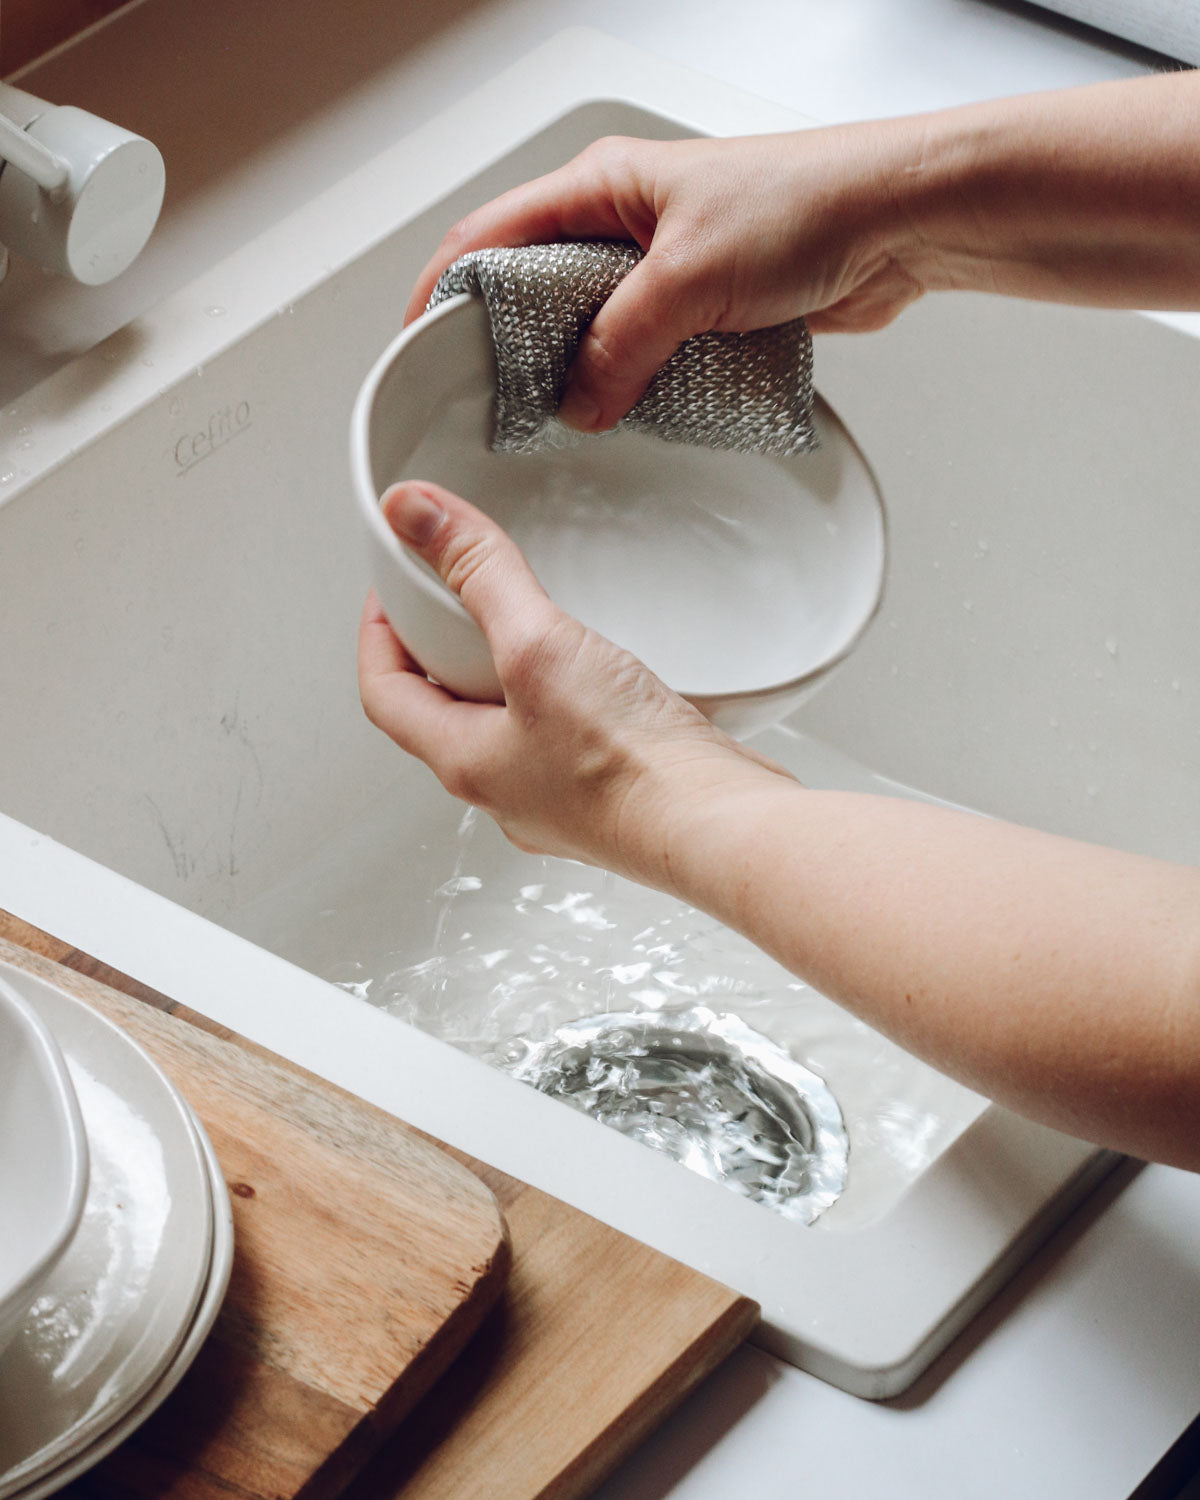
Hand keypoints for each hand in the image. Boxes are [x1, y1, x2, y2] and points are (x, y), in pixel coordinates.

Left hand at [357, 481, 794, 884]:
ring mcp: (556, 800)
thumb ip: (480, 575)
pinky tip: (598, 676)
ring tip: (527, 628)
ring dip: (504, 676)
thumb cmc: (631, 770)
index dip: (378, 633)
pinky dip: (562, 698)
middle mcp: (503, 790)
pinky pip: (563, 739)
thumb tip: (417, 515)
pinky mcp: (608, 795)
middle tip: (454, 599)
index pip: (384, 693)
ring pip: (505, 726)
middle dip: (441, 650)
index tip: (391, 588)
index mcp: (464, 763)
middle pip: (442, 710)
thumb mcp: (540, 647)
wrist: (718, 826)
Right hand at [406, 128, 927, 432]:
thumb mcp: (687, 278)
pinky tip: (635, 413)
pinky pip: (648, 355)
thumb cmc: (809, 201)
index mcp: (602, 186)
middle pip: (538, 292)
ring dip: (587, 374)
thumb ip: (621, 344)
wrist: (899, 221)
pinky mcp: (703, 308)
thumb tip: (579, 399)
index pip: (490, 236)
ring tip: (570, 417)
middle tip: (501, 401)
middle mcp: (626, 224)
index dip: (445, 289)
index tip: (420, 345)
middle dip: (518, 348)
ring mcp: (665, 268)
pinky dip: (638, 385)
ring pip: (596, 331)